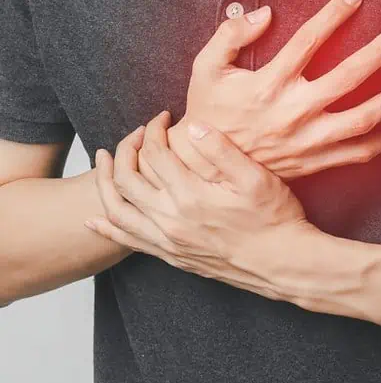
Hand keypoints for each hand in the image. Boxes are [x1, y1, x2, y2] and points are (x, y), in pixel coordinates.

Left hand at [87, 111, 333, 304]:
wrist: (283, 265)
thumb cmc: (274, 220)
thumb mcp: (256, 178)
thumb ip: (221, 150)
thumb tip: (192, 126)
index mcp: (191, 196)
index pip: (154, 153)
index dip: (153, 129)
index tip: (163, 118)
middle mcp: (172, 220)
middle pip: (127, 178)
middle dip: (126, 148)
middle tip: (138, 134)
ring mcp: (169, 241)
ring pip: (119, 210)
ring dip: (106, 183)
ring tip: (103, 163)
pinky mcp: (173, 256)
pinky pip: (129, 242)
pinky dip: (108, 227)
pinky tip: (95, 218)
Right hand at [161, 0, 380, 182]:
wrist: (207, 167)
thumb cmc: (208, 112)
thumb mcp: (205, 68)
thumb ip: (230, 35)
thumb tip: (265, 13)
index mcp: (267, 85)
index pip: (307, 42)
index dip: (334, 15)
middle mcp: (292, 112)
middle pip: (346, 78)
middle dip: (378, 53)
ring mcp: (307, 141)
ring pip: (361, 119)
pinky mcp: (314, 161)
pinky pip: (358, 153)